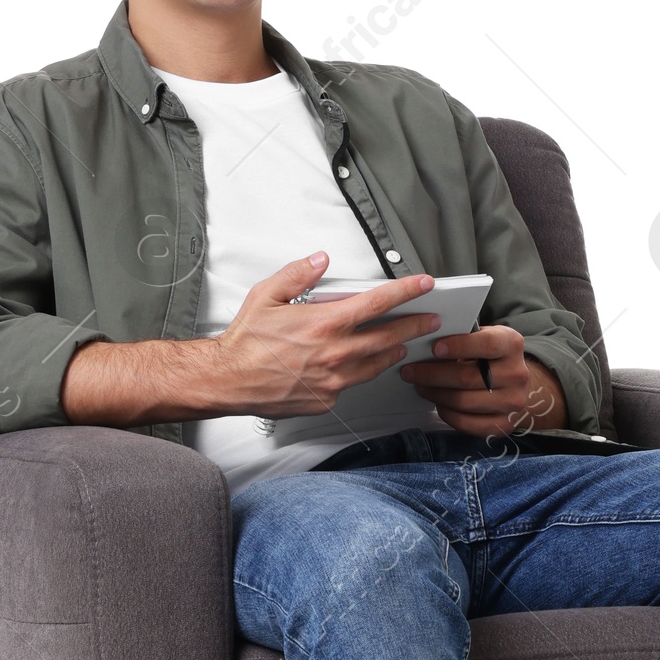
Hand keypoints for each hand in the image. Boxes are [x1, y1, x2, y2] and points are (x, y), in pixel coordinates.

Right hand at [211, 252, 442, 415]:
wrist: (229, 380)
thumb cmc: (246, 341)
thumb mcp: (267, 295)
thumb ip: (298, 274)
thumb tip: (321, 261)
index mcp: (325, 323)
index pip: (378, 303)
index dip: (407, 292)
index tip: (424, 285)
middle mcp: (335, 352)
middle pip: (389, 336)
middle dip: (415, 326)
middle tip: (430, 320)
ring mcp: (334, 379)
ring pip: (376, 363)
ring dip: (393, 350)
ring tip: (402, 343)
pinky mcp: (327, 398)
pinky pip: (352, 383)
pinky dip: (358, 371)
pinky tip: (359, 364)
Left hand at [399, 325, 568, 433]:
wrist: (517, 384)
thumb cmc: (490, 356)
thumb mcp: (484, 337)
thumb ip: (464, 337)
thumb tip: (425, 341)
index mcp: (512, 345)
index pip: (486, 344)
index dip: (458, 346)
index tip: (433, 348)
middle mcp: (517, 374)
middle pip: (467, 377)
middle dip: (432, 374)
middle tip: (410, 371)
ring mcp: (513, 403)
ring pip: (463, 402)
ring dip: (435, 394)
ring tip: (420, 386)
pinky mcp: (504, 425)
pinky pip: (467, 423)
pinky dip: (447, 413)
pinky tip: (438, 403)